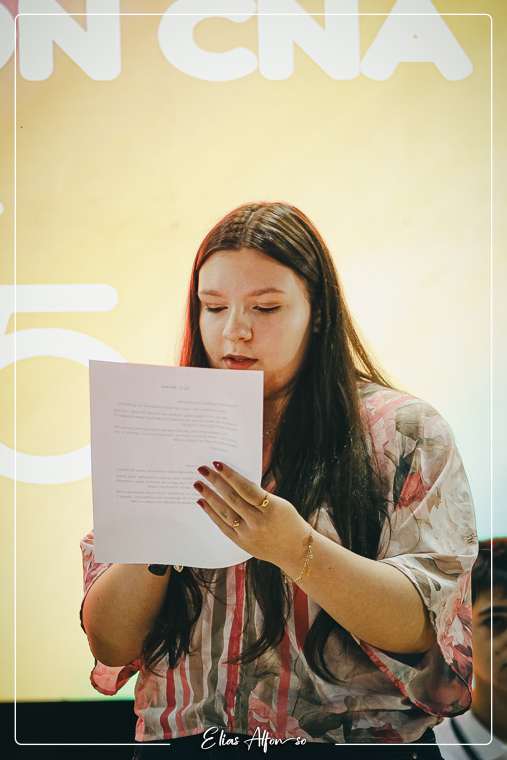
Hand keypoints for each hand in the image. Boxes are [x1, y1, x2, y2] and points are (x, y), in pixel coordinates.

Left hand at [194, 462, 309, 567]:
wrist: (296, 550)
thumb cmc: (288, 521)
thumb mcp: (280, 504)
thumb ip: (259, 495)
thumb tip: (234, 481)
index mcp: (271, 509)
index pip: (247, 488)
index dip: (231, 475)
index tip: (217, 464)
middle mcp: (258, 522)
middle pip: (232, 498)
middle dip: (215, 482)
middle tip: (202, 469)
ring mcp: (248, 534)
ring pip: (224, 512)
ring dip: (209, 497)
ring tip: (198, 484)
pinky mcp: (241, 543)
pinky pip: (222, 526)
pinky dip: (211, 513)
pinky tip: (202, 502)